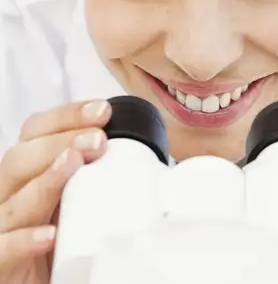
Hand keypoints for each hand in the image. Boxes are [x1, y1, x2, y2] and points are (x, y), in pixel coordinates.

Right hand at [0, 100, 110, 282]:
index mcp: (31, 178)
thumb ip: (106, 185)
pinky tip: (48, 234)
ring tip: (72, 164)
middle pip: (19, 159)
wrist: (63, 283)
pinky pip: (2, 249)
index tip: (102, 111)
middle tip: (98, 140)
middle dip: (60, 142)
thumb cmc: (67, 248)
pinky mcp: (1, 266)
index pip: (35, 135)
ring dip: (45, 180)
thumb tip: (162, 171)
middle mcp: (11, 198)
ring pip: (13, 201)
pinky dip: (23, 240)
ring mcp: (2, 230)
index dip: (65, 118)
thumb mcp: (87, 206)